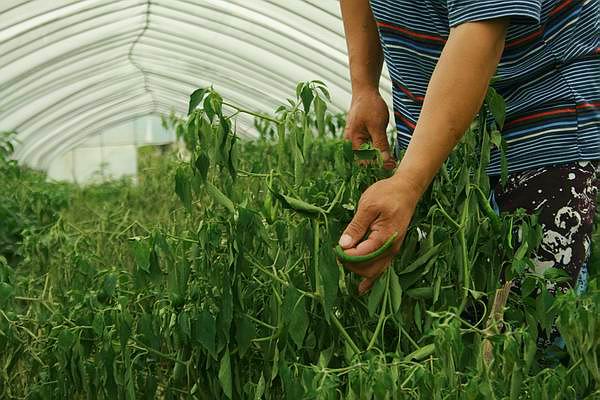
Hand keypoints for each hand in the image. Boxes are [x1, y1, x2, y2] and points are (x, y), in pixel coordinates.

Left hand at [338, 175, 419, 294]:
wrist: (407, 190)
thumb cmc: (387, 194)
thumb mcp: (368, 205)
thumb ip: (356, 226)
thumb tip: (343, 244)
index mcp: (384, 238)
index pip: (361, 255)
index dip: (346, 255)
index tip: (336, 249)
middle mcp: (390, 249)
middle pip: (368, 268)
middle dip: (351, 265)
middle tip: (337, 255)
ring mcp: (392, 251)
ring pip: (374, 271)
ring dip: (358, 271)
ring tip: (344, 266)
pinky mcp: (391, 249)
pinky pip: (381, 268)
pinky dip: (371, 279)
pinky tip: (362, 289)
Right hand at [345, 90, 395, 168]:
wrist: (365, 91)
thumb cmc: (369, 106)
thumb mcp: (377, 126)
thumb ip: (380, 144)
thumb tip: (385, 161)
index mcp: (352, 140)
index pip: (364, 161)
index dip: (378, 165)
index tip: (392, 165)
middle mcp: (351, 142)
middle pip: (364, 159)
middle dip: (378, 163)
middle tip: (393, 164)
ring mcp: (355, 138)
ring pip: (367, 153)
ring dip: (378, 157)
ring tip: (392, 160)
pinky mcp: (360, 135)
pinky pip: (368, 147)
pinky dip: (377, 150)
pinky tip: (387, 151)